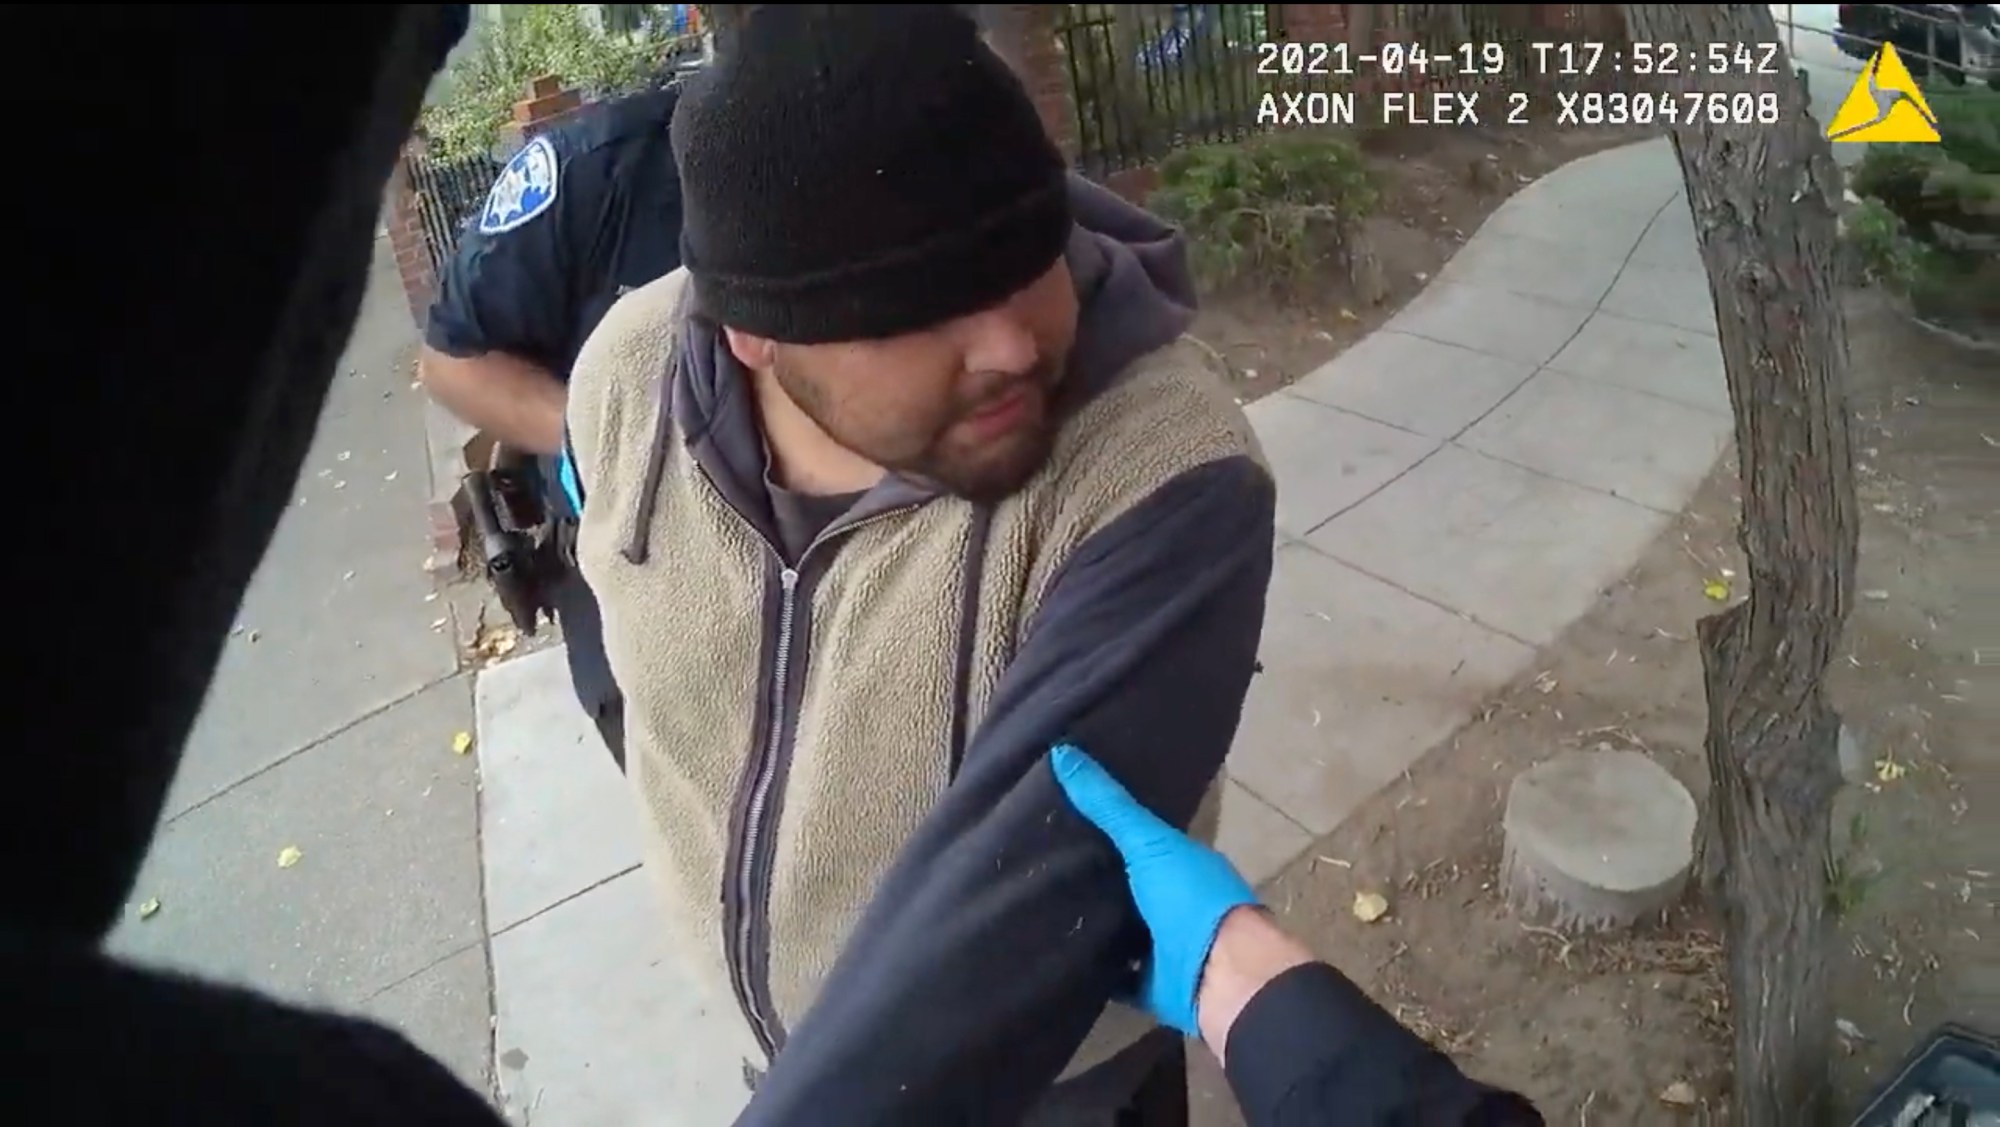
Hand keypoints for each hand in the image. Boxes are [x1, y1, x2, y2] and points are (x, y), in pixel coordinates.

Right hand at [1049, 743, 1258, 1035]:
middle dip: (1083, 874)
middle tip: (1028, 855)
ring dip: (1083, 921)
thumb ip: (1109, 805)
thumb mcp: (1147, 841)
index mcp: (1175, 862)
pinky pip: (1109, 975)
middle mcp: (1168, 900)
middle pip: (1119, 883)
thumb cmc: (1191, 898)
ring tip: (1026, 900)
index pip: (1134, 836)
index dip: (1099, 823)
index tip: (1053, 808)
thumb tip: (1061, 752)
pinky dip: (1085, 969)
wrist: (1221, 976)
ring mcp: (1158, 945)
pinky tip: (1048, 952)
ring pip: (1113, 929)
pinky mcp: (1146, 984)